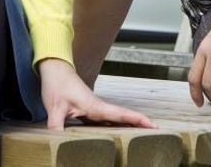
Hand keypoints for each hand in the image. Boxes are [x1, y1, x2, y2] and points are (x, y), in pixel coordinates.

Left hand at [38, 58, 154, 129]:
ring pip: (116, 118)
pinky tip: (116, 132)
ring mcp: (94, 108)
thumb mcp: (54, 108)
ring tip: (141, 136)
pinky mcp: (88, 110)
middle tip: (156, 134)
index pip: (121, 114)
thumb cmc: (57, 84)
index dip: (138, 120)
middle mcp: (98, 107)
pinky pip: (106, 120)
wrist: (54, 69)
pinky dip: (115, 125)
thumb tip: (56, 142)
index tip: (154, 126)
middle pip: (124, 117)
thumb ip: (56, 126)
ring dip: (129, 124)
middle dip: (139, 124)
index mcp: (95, 106)